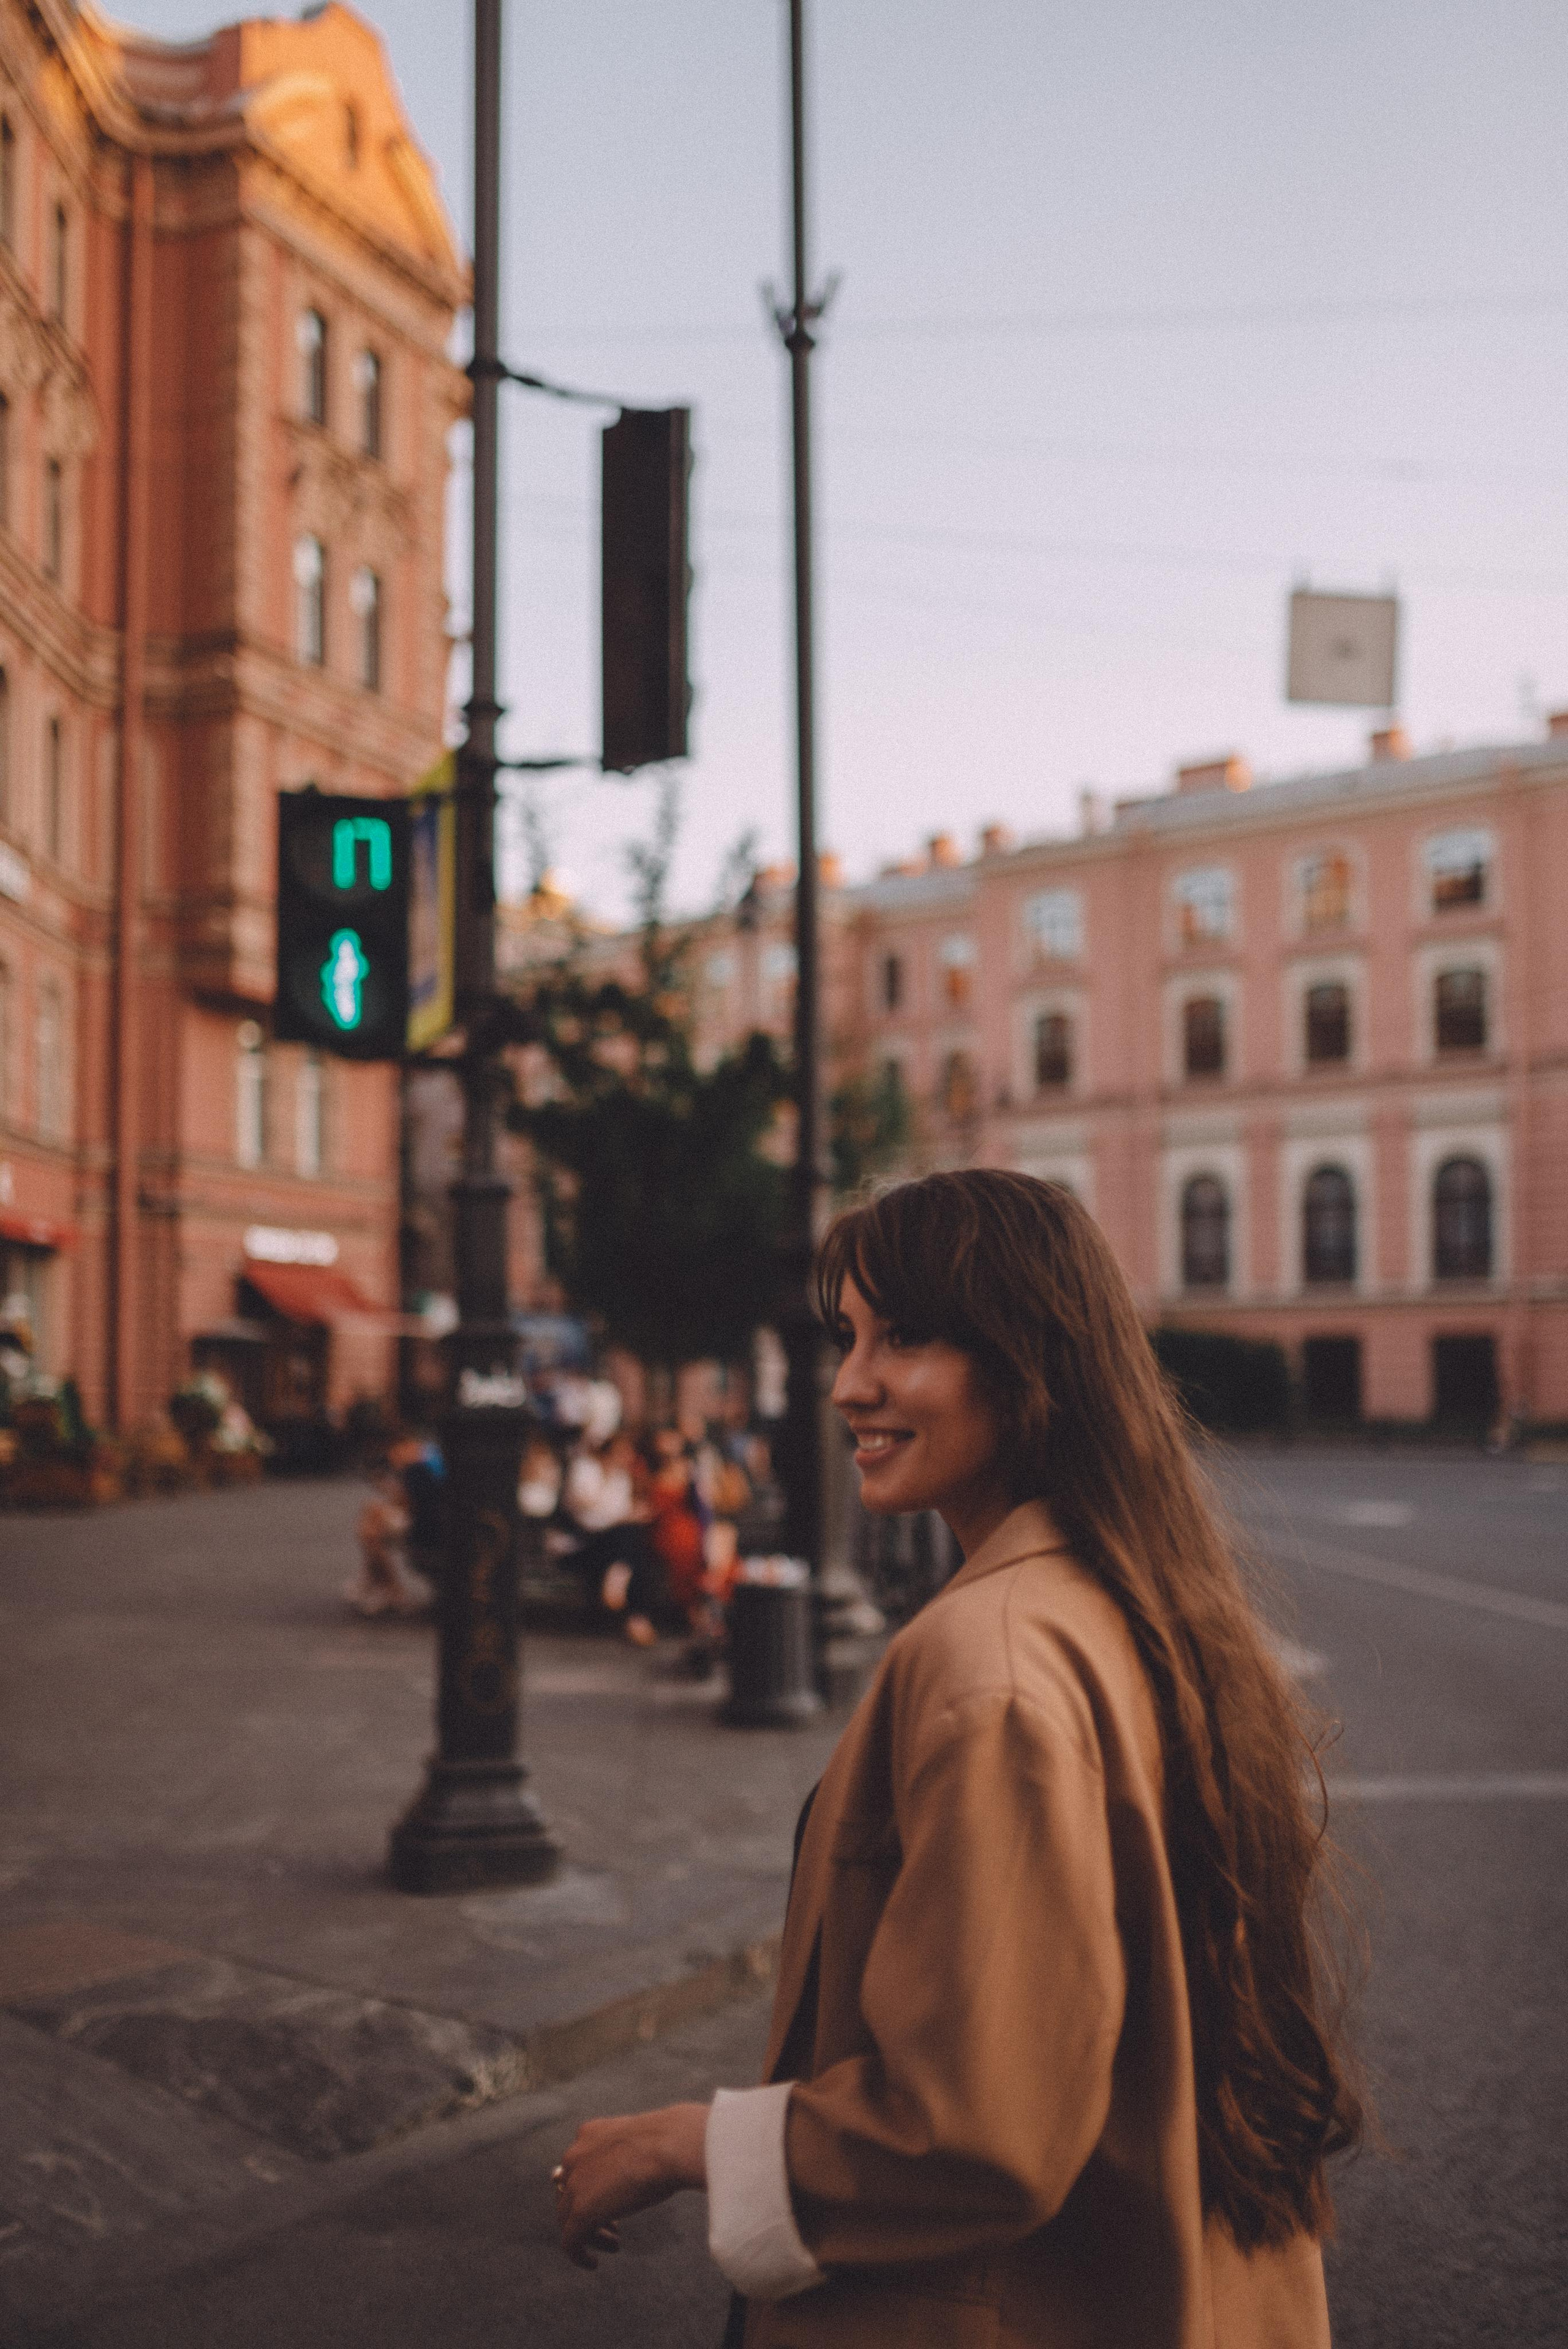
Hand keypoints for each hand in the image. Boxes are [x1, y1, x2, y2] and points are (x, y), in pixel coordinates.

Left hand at [552, 2102, 708, 2269]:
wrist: (669, 2144)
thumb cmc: (668, 2142)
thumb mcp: (639, 2142)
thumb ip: (628, 2153)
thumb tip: (642, 2166)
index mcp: (589, 2134)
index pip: (577, 2167)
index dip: (591, 2189)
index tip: (612, 2203)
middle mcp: (575, 2156)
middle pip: (568, 2193)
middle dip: (590, 2211)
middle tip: (614, 2228)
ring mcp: (575, 2183)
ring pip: (568, 2218)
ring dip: (590, 2234)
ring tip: (614, 2245)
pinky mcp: (581, 2211)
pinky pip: (570, 2241)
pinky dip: (579, 2255)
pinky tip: (594, 2264)